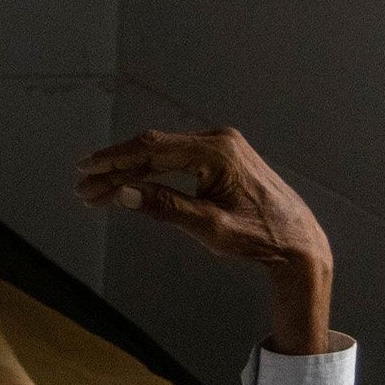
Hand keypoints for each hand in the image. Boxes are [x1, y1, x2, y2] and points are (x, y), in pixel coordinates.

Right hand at [74, 126, 334, 354]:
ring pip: (163, 153)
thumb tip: (122, 194)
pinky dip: (151, 170)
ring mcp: (223, 146)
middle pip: (153, 148)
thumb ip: (164, 207)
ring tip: (99, 188)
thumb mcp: (209, 227)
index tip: (86, 172)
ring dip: (130, 170)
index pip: (152, 150)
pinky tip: (131, 182)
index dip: (114, 161)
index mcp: (217, 153)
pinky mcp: (225, 157)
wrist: (300, 243)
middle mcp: (220, 141)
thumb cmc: (261, 237)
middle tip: (83, 186)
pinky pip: (177, 158)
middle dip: (115, 168)